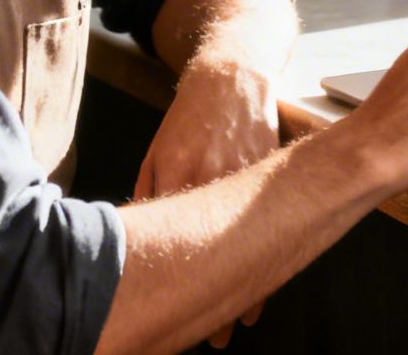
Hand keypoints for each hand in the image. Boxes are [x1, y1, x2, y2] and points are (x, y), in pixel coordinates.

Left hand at [135, 59, 281, 345]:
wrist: (231, 78)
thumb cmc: (189, 117)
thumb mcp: (157, 150)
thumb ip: (148, 191)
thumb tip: (135, 228)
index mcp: (181, 174)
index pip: (181, 241)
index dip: (186, 284)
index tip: (189, 317)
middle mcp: (214, 178)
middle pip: (219, 252)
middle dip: (221, 301)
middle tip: (219, 338)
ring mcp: (247, 177)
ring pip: (251, 242)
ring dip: (251, 286)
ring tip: (245, 321)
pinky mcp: (271, 173)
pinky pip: (272, 221)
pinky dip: (271, 253)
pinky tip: (268, 279)